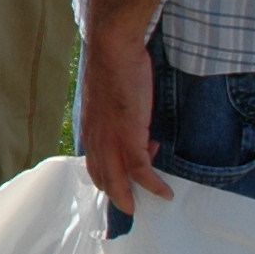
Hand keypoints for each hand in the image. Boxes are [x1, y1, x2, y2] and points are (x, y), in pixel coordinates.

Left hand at [78, 31, 171, 215]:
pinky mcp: (128, 136)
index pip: (94, 166)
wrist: (113, 50)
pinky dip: (154, 185)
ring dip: (133, 196)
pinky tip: (164, 192)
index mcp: (90, 131)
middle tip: (135, 203)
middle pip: (103, 179)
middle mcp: (95, 140)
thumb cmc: (114, 67)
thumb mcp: (111, 100)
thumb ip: (117, 118)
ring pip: (118, 181)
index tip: (124, 183)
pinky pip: (141, 170)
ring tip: (150, 200)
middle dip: (119, 195)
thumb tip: (136, 129)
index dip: (109, 178)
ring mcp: (110, 140)